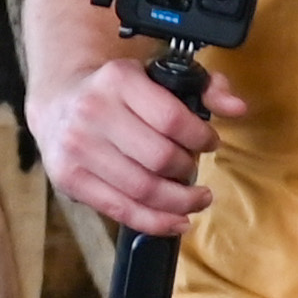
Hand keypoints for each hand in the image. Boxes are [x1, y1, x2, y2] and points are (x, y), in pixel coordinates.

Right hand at [38, 58, 248, 240]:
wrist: (59, 102)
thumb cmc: (119, 92)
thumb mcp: (158, 75)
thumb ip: (206, 86)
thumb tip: (238, 107)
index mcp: (118, 79)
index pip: (173, 119)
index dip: (201, 138)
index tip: (210, 143)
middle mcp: (93, 112)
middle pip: (160, 158)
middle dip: (188, 170)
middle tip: (195, 171)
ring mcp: (77, 148)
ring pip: (142, 189)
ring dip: (179, 202)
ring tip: (195, 200)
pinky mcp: (69, 179)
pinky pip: (120, 210)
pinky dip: (155, 222)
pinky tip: (176, 221)